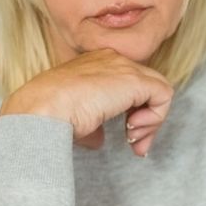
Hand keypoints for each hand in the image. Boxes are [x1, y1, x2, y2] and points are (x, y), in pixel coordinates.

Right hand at [0, 49, 173, 156]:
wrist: (42, 110)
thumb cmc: (50, 116)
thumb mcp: (74, 120)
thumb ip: (93, 125)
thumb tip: (99, 141)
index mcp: (96, 64)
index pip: (129, 86)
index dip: (134, 114)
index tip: (127, 139)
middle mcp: (112, 60)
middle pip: (148, 88)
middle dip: (147, 121)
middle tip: (135, 145)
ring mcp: (124, 67)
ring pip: (159, 91)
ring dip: (152, 122)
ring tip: (132, 139)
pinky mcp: (135, 80)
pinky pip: (163, 96)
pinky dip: (156, 118)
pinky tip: (133, 130)